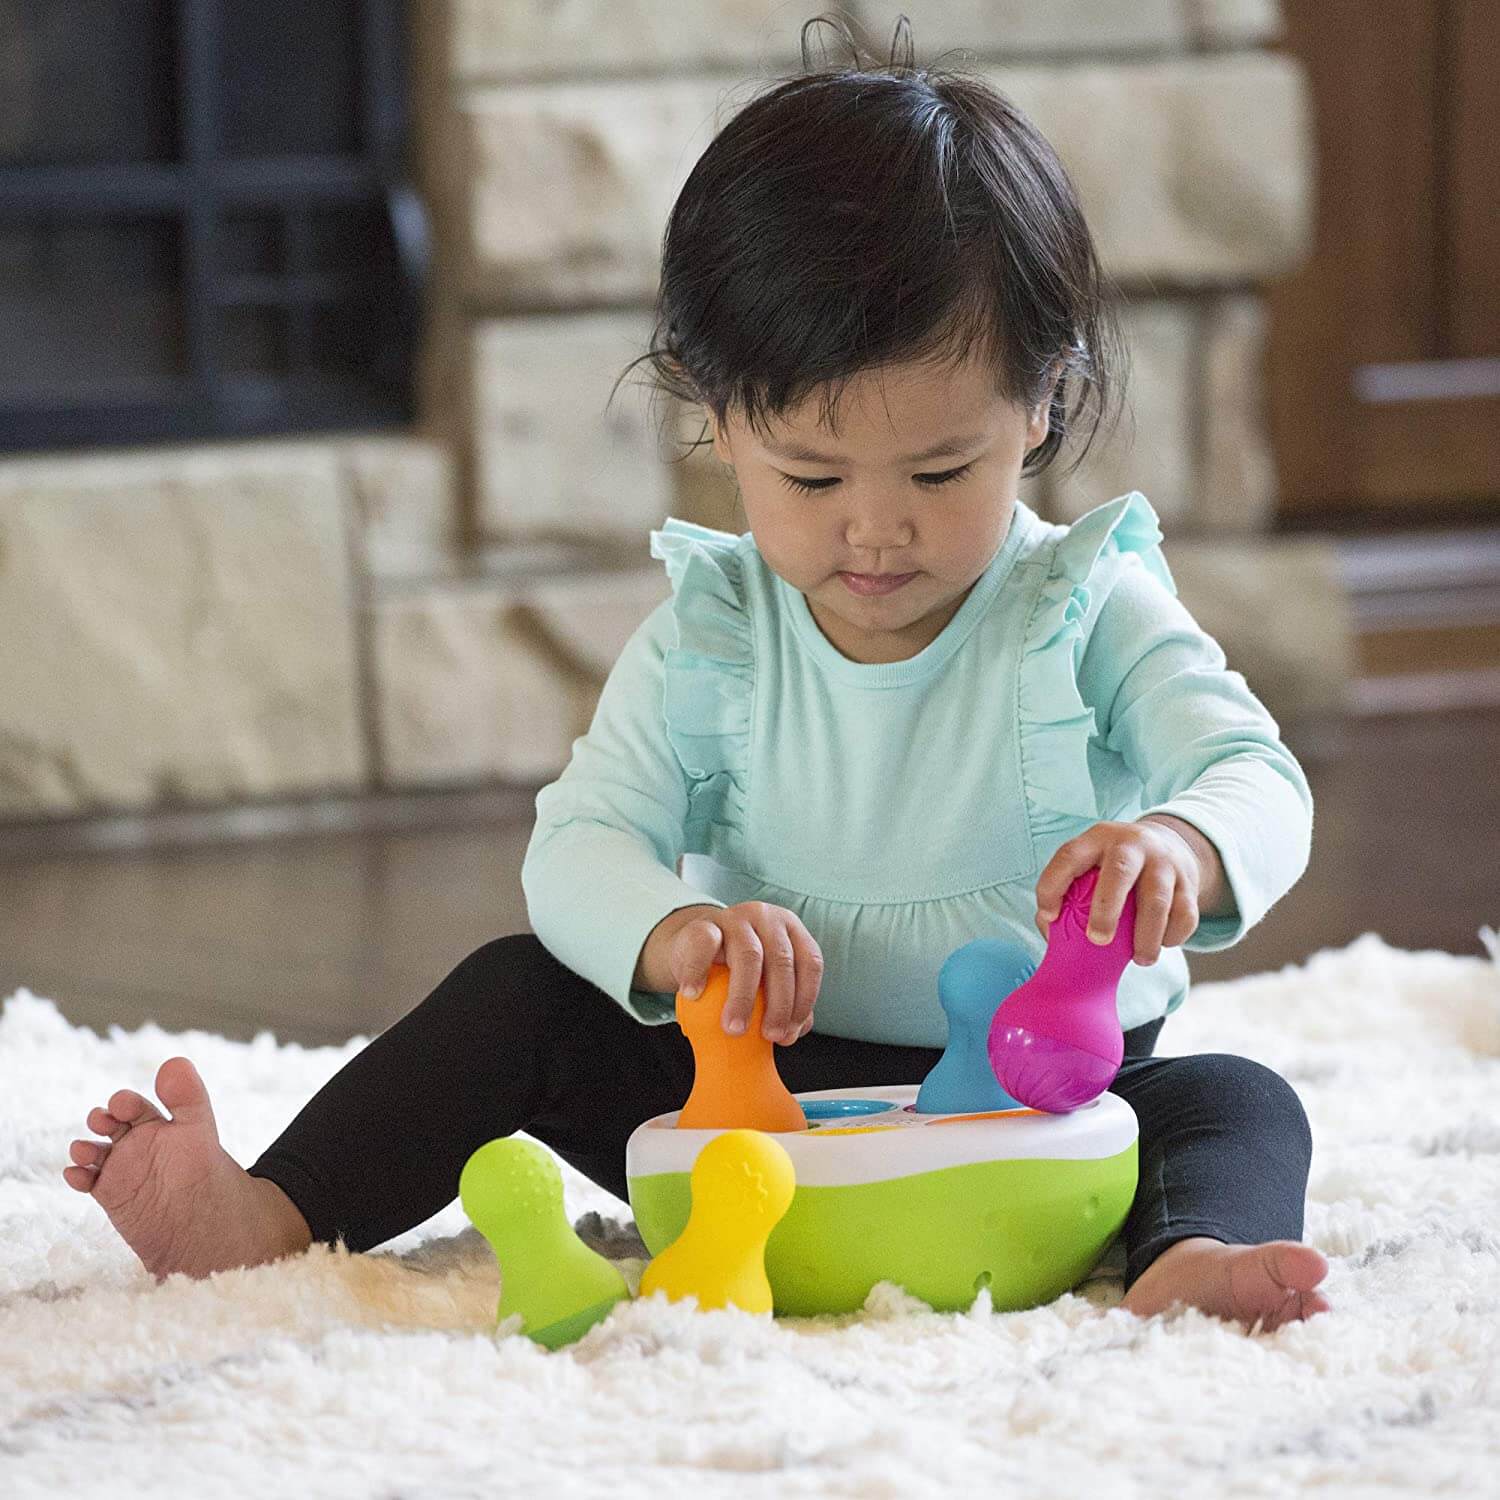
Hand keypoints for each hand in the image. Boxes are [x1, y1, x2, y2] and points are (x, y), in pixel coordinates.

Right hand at [669, 901, 822, 1044]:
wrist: (692, 946)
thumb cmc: (736, 967)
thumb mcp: (766, 978)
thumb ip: (784, 1001)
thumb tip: (792, 1033)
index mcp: (790, 929)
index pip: (810, 962)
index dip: (805, 999)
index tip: (790, 1032)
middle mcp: (767, 918)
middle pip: (782, 961)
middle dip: (780, 1004)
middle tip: (769, 1036)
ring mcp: (734, 918)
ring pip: (748, 955)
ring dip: (744, 997)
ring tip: (735, 1028)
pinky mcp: (702, 924)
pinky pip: (704, 945)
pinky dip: (698, 972)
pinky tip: (694, 995)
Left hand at [1034, 818, 1209, 965]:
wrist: (1169, 844)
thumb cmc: (1114, 867)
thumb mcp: (1091, 864)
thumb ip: (1070, 892)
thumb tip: (1051, 930)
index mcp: (1097, 839)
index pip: (1069, 856)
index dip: (1053, 886)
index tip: (1049, 917)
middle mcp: (1131, 844)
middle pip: (1119, 873)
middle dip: (1106, 910)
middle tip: (1097, 941)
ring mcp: (1164, 861)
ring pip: (1157, 900)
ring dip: (1147, 936)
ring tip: (1139, 960)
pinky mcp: (1189, 882)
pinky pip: (1185, 914)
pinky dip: (1173, 936)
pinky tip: (1162, 944)